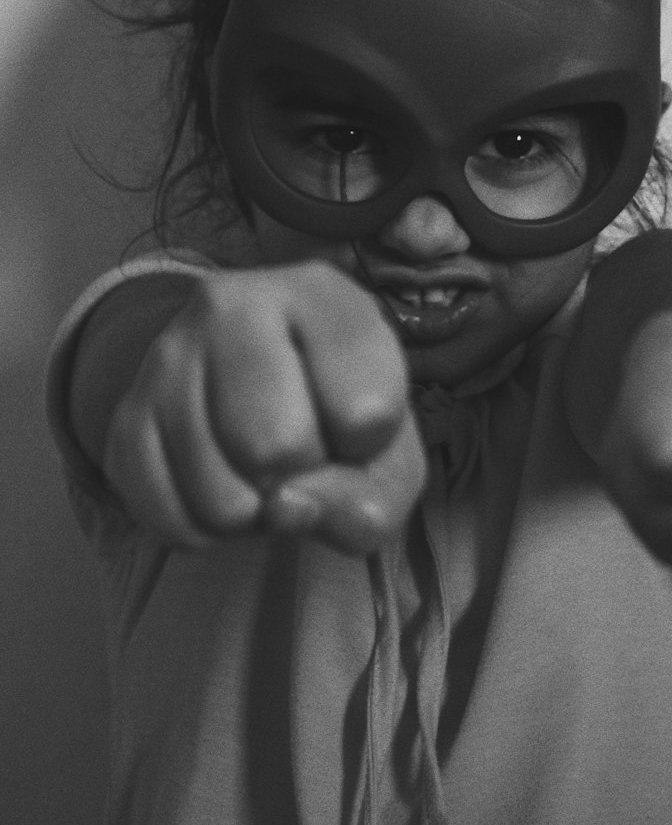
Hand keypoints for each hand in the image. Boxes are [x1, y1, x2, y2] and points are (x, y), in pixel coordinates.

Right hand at [103, 261, 425, 549]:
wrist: (262, 390)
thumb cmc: (343, 416)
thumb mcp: (390, 455)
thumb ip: (371, 499)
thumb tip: (285, 510)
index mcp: (321, 294)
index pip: (368, 411)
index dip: (371, 449)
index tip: (357, 421)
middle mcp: (234, 303)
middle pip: (279, 446)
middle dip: (304, 477)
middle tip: (305, 451)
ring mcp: (169, 354)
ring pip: (221, 495)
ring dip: (254, 515)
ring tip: (264, 473)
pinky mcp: (127, 412)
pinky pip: (168, 515)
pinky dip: (205, 530)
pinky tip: (223, 490)